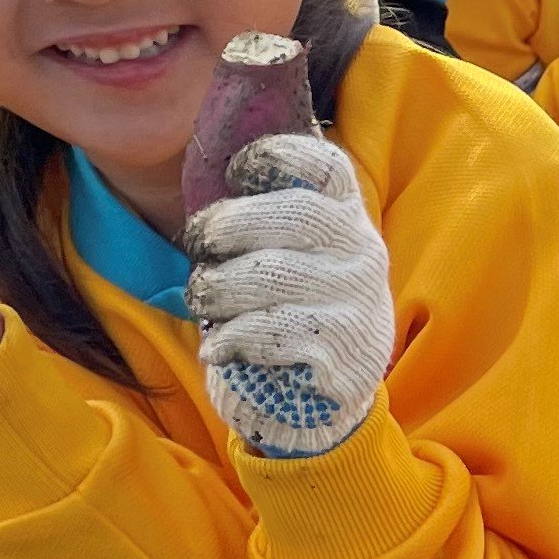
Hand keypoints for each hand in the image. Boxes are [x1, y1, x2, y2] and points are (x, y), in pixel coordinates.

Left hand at [186, 130, 392, 461]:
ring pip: (271, 273)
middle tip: (197, 244)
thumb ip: (266, 219)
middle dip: (228, 224)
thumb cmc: (291, 312)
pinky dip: (232, 339)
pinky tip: (217, 349)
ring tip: (202, 301)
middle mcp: (361, 252)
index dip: (279, 156)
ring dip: (217, 288)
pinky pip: (272, 331)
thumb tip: (205, 168)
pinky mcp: (343, 351)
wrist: (324, 402)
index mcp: (347, 218)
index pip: (327, 168)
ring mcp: (356, 301)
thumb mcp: (293, 258)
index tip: (235, 170)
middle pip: (293, 214)